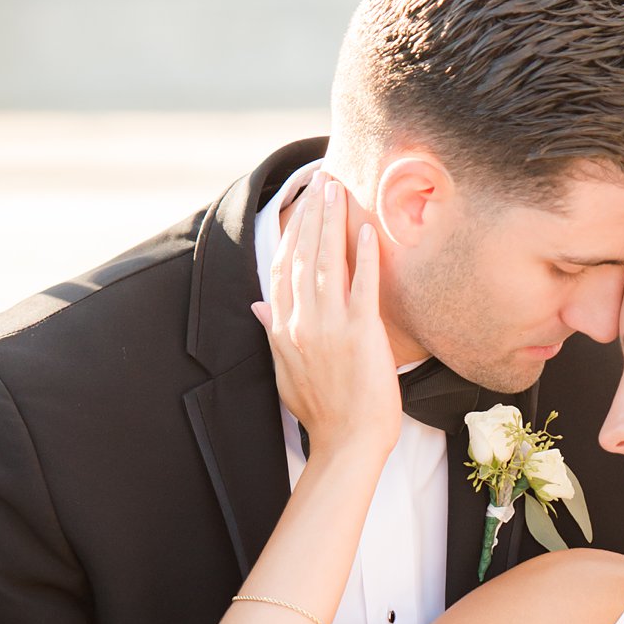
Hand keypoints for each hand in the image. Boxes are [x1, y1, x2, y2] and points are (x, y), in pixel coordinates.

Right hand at [253, 169, 401, 466]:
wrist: (347, 443)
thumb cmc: (323, 411)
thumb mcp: (286, 371)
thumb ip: (272, 332)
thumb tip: (257, 304)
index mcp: (284, 327)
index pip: (284, 267)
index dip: (292, 231)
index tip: (302, 203)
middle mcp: (302, 321)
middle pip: (303, 255)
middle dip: (312, 213)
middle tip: (322, 179)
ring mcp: (330, 326)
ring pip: (327, 262)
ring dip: (332, 221)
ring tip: (338, 188)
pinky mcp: (360, 334)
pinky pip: (361, 287)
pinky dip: (363, 255)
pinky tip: (366, 228)